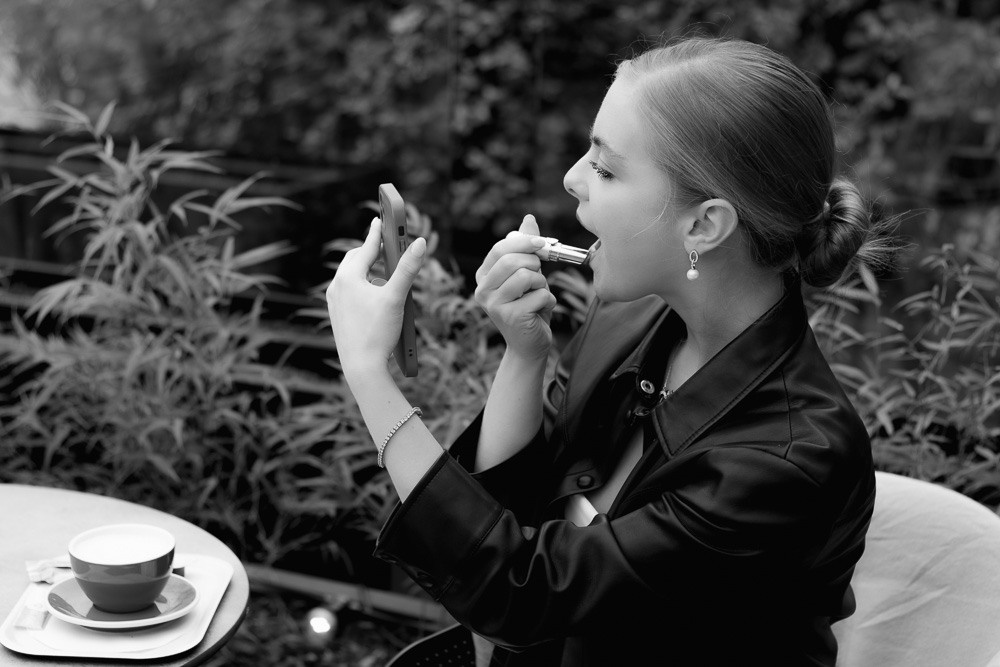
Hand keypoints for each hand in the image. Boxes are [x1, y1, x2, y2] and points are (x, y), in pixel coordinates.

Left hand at [326, 217, 425, 375]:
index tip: (381, 218)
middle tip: (385, 246)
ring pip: (351, 276)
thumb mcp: (397, 297)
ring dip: (367, 270)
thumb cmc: (377, 332)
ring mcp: (334, 301)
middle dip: (371, 251)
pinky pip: (348, 291)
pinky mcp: (337, 315)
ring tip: (383, 273)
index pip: (366, 247)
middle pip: (355, 259)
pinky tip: (374, 296)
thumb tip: (420, 243)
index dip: (378, 232)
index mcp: (348, 277)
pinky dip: (362, 286)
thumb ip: (408, 268)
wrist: (361, 367)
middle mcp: (337, 286)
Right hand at [474, 214, 556, 360]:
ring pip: (527, 276)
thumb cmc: (528, 306)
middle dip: (534, 264)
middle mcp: (483, 290)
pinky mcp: (510, 317)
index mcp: (483, 276)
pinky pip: (540, 295)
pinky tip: (541, 311)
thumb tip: (528, 219)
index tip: (543, 244)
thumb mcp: (526, 274)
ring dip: (542, 284)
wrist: (529, 344)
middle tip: (539, 277)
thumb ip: (525, 248)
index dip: (525, 242)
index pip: (501, 248)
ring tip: (538, 296)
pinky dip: (548, 301)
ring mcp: (494, 305)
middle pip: (512, 260)